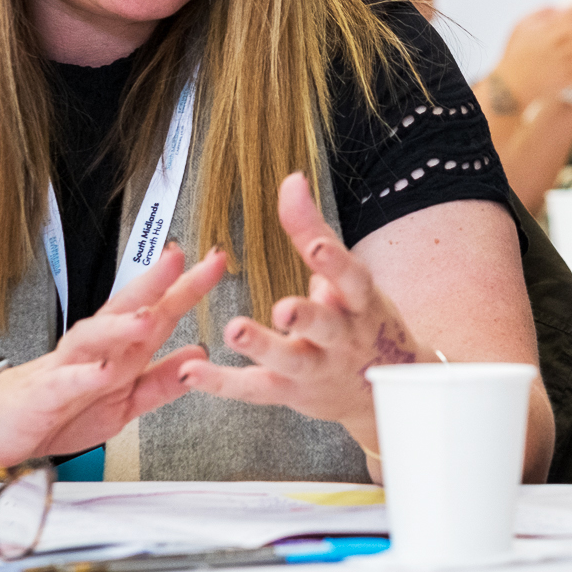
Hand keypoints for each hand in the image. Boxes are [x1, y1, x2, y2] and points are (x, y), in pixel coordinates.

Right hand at [0, 244, 227, 465]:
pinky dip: (83, 376)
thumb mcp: (124, 403)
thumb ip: (161, 382)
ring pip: (94, 338)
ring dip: (121, 326)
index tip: (215, 262)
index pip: (154, 310)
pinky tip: (100, 370)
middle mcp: (93, 349)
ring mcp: (67, 367)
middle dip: (155, 283)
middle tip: (180, 259)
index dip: (184, 287)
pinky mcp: (45, 395)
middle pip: (126, 308)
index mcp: (115, 349)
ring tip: (147, 316)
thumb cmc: (58, 410)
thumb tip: (199, 354)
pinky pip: (65, 383)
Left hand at [176, 171, 423, 451]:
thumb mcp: (347, 277)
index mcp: (359, 302)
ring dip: (262, 346)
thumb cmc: (358, 320)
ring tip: (234, 329)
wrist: (380, 391)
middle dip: (307, 317)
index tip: (314, 247)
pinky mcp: (291, 392)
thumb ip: (313, 230)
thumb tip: (291, 179)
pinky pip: (255, 388)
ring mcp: (317, 368)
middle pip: (326, 327)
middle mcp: (342, 337)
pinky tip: (191, 372)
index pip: (350, 278)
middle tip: (284, 308)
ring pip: (290, 361)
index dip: (334, 262)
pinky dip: (222, 383)